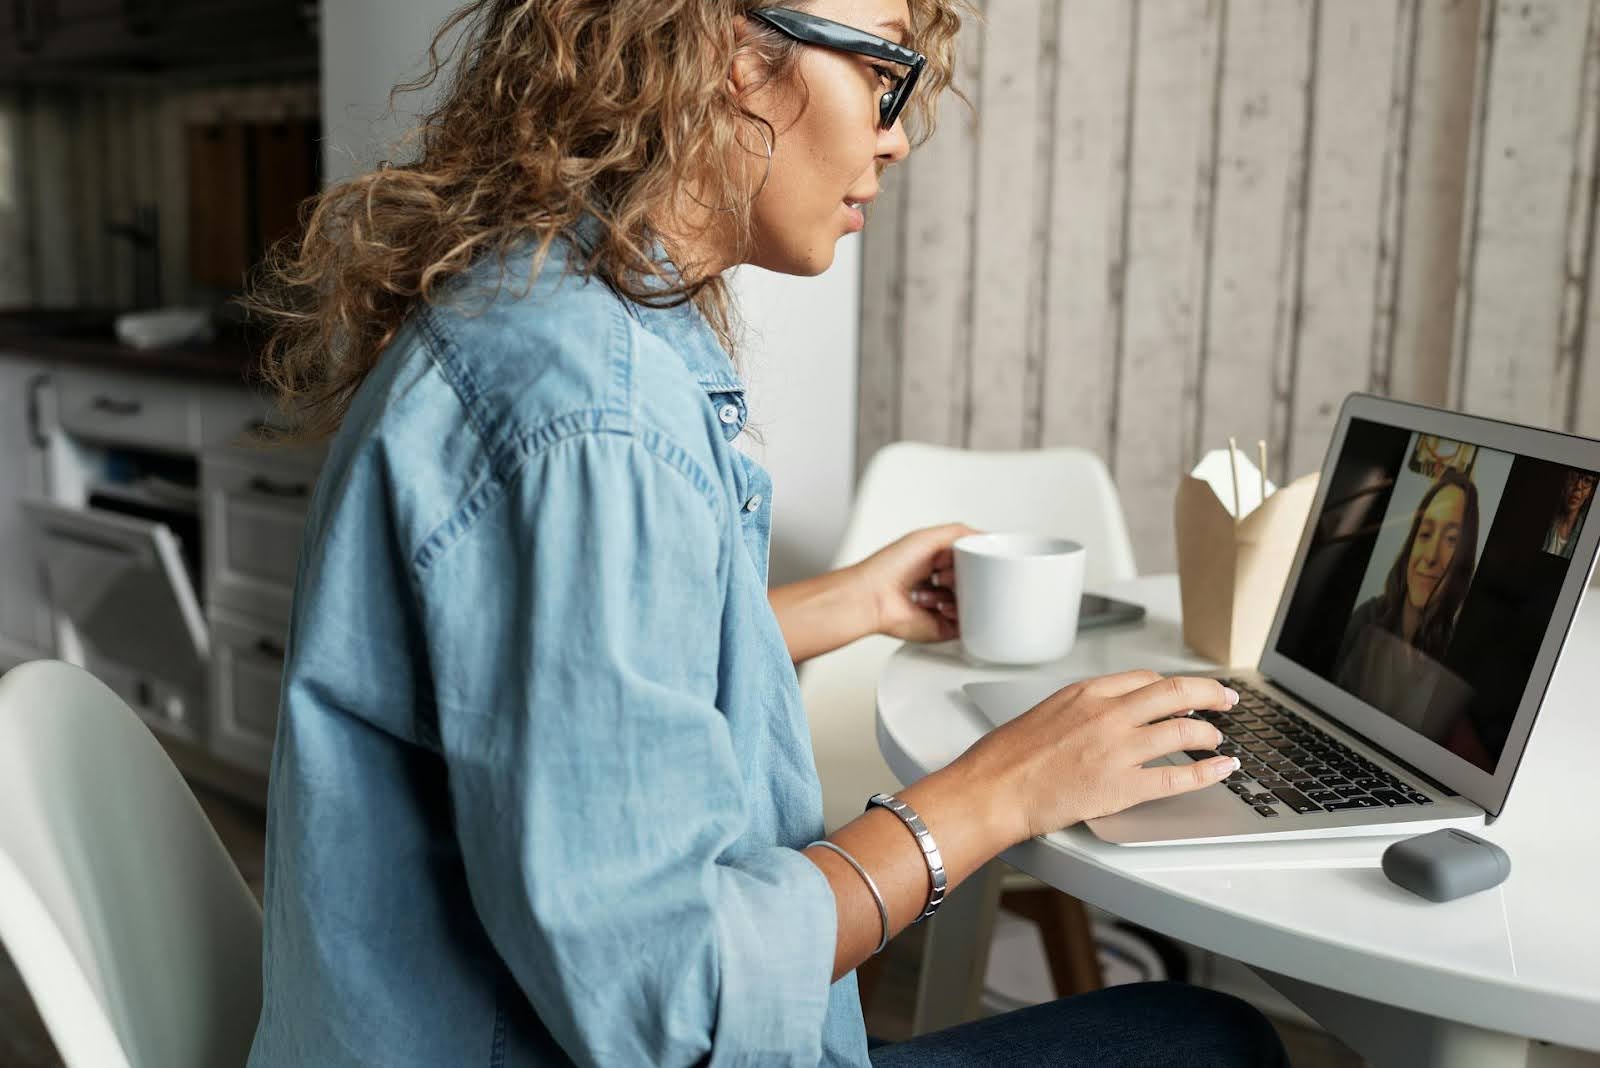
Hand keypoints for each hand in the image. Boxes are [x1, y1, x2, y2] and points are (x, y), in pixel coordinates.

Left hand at [852, 523, 979, 642]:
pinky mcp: (944, 627)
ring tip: (937, 587)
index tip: (967, 557)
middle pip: (974, 582)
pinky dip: (959, 614)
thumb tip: (986, 537)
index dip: (972, 558)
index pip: (971, 561)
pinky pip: (968, 625)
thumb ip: (961, 533)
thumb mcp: (928, 537)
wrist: (873, 597)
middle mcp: (941, 585)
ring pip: (973, 602)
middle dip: (965, 576)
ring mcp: (944, 606)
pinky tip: (942, 606)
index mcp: (938, 563)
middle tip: (946, 573)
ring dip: (959, 594)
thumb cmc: (889, 568)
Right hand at [957, 670, 1241, 842]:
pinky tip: (1222, 770)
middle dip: (1210, 694)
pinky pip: (1178, 777)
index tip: (1186, 692)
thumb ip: (1080, 709)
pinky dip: (1208, 772)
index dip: (1174, 686)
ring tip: (1218, 741)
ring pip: (1184, 731)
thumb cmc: (1005, 757)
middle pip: (1177, 692)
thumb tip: (1105, 716)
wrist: (991, 789)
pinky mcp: (1122, 786)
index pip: (1146, 679)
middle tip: (1226, 700)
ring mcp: (1118, 749)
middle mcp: (1108, 714)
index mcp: (1087, 692)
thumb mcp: (1045, 712)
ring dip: (1210, 734)